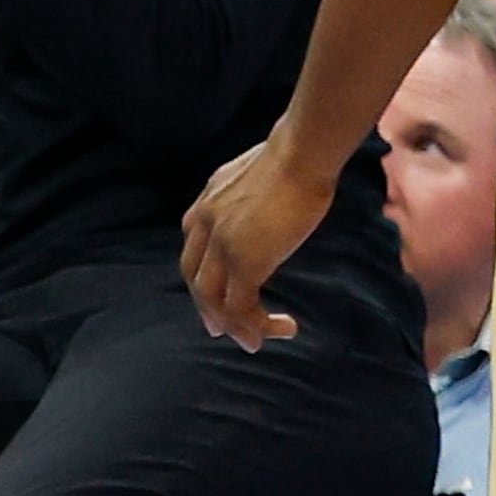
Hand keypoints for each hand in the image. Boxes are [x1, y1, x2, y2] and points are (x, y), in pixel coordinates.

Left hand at [180, 132, 335, 349]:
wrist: (302, 154)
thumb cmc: (296, 157)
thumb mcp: (259, 178)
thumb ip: (252, 198)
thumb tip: (271, 199)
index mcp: (206, 205)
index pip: (194, 251)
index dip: (202, 277)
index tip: (214, 295)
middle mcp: (204, 225)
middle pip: (195, 278)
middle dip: (207, 307)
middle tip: (221, 330)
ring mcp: (221, 245)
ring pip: (213, 299)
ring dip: (235, 324)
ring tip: (255, 341)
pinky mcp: (244, 261)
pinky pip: (240, 305)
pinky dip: (252, 324)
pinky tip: (276, 331)